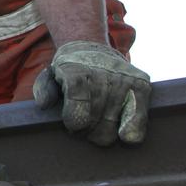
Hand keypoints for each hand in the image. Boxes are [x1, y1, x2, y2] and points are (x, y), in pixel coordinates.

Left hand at [33, 41, 149, 145]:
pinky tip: (124, 135)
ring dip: (102, 132)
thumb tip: (45, 104)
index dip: (74, 120)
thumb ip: (44, 90)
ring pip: (112, 126)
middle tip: (82, 126)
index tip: (72, 125)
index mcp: (75, 70)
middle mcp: (102, 73)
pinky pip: (139, 119)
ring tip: (96, 124)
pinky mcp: (142, 85)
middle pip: (94, 120)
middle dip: (85, 131)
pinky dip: (132, 131)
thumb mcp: (50, 75)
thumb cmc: (69, 71)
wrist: (94, 51)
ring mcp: (124, 79)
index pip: (77, 102)